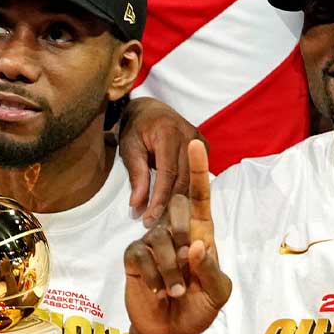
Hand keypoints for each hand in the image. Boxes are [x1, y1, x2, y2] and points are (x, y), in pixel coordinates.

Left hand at [116, 97, 203, 225]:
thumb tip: (137, 206)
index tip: (148, 219)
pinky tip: (174, 205)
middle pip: (183, 179)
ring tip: (163, 219)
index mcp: (168, 133)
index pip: (168, 173)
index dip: (159, 199)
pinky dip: (186, 191)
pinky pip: (196, 175)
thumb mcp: (129, 149)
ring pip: (192, 180)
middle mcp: (189, 136)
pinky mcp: (204, 148)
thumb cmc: (136, 128)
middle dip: (169, 205)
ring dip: (179, 201)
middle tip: (155, 224)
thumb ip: (136, 177)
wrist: (150, 110)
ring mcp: (200, 141)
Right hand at [124, 140, 230, 333]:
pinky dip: (152, 276)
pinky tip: (156, 290)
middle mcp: (176, 232)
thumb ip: (211, 269)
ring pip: (159, 238)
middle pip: (177, 209)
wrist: (171, 332)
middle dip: (182, 233)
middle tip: (187, 267)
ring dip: (170, 271)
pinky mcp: (134, 258)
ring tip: (175, 292)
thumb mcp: (218, 293)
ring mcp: (152, 243)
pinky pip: (140, 255)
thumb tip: (194, 245)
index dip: (198, 170)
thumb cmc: (200, 309)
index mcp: (202, 233)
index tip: (194, 144)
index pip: (200, 196)